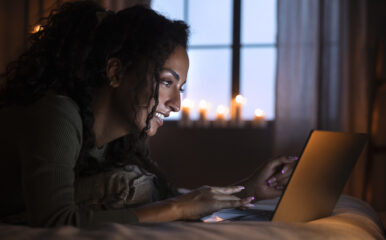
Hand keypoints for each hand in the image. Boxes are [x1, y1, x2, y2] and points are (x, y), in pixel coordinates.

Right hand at [135, 185, 253, 221]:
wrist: (176, 206)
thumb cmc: (181, 208)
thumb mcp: (193, 203)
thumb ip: (201, 204)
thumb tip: (202, 209)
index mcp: (206, 189)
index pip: (222, 190)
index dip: (231, 192)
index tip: (239, 191)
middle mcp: (211, 190)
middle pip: (229, 193)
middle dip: (239, 197)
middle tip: (249, 198)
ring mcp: (214, 195)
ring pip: (232, 198)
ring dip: (242, 200)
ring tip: (252, 201)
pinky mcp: (215, 202)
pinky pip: (231, 203)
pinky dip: (241, 203)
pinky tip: (248, 203)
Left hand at [244, 156, 297, 200]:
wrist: (255, 188)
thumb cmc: (260, 175)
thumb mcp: (269, 163)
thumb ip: (282, 158)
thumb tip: (295, 157)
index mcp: (280, 164)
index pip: (291, 163)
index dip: (288, 167)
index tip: (282, 170)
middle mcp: (284, 171)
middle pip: (292, 171)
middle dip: (280, 176)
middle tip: (271, 179)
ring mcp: (285, 179)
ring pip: (290, 179)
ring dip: (279, 182)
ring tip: (271, 183)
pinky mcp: (285, 187)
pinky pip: (289, 186)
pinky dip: (281, 187)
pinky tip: (275, 187)